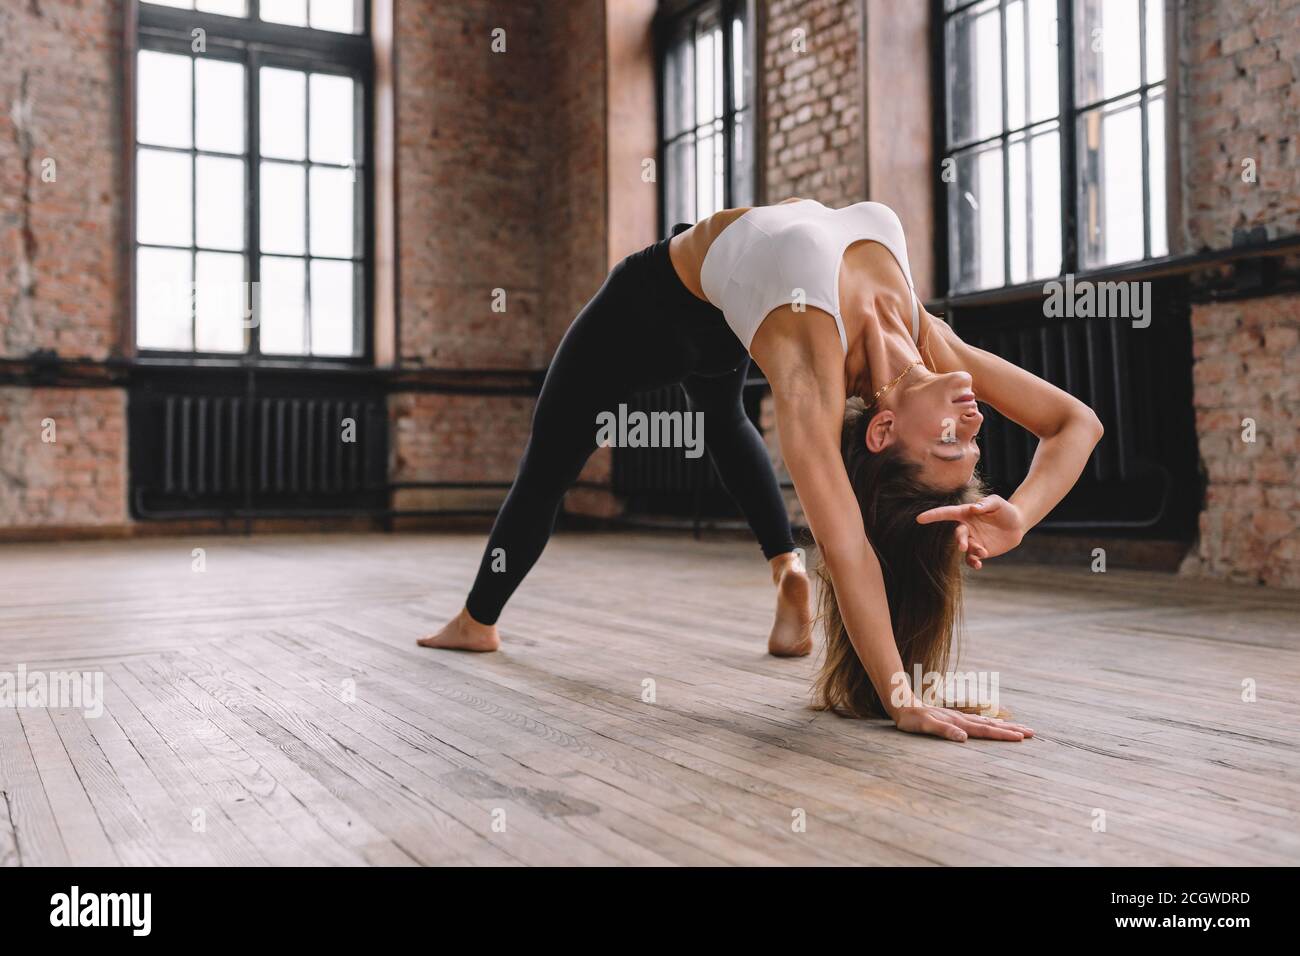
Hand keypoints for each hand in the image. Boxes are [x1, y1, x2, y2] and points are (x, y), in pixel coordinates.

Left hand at [893, 703, 1034, 741]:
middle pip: (992, 725)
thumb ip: (943, 731)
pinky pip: (978, 722)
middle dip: (1011, 730)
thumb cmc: (912, 719)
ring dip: (1004, 726)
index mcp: (958, 723)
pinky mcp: (955, 719)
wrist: (902, 704)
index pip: (985, 730)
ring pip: (987, 722)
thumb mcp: (925, 726)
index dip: (1003, 734)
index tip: (1021, 737)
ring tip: (1020, 729)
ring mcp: (960, 718)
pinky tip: (995, 723)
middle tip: (1032, 733)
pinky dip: (991, 723)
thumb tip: (963, 738)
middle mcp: (962, 720)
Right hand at [915, 494, 1024, 568]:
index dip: (933, 516)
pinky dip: (973, 562)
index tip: (919, 519)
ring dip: (972, 551)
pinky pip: (972, 558)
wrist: (1017, 525)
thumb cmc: (1006, 510)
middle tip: (963, 546)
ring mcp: (972, 540)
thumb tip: (973, 508)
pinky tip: (979, 564)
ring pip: (966, 547)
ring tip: (983, 552)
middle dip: (959, 540)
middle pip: (957, 534)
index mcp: (966, 513)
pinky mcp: (980, 551)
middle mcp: (966, 527)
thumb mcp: (997, 502)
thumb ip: (986, 504)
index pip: (946, 514)